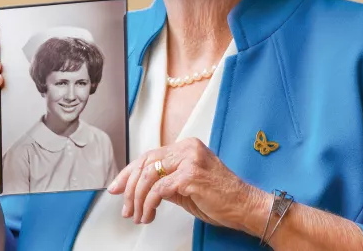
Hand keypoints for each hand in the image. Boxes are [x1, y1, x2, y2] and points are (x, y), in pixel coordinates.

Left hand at [107, 138, 269, 232]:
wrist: (245, 206)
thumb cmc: (221, 198)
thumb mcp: (187, 186)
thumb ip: (166, 181)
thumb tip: (141, 188)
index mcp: (187, 147)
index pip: (150, 156)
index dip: (129, 172)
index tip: (117, 187)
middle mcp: (187, 148)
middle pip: (146, 163)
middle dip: (129, 186)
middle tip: (123, 206)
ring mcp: (189, 160)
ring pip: (149, 176)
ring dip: (138, 199)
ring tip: (137, 215)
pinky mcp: (190, 176)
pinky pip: (158, 190)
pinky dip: (148, 205)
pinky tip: (148, 215)